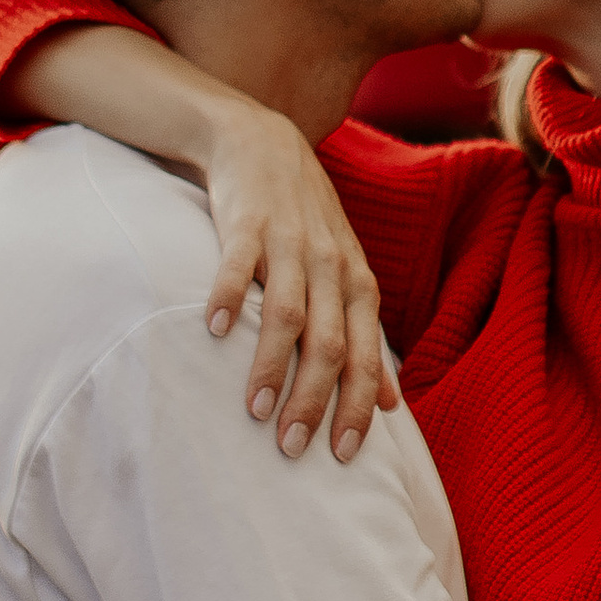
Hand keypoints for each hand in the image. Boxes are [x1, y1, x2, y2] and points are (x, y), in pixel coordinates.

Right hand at [198, 106, 398, 462]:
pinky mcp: (246, 223)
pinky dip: (227, 297)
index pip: (365, 357)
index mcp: (357, 284)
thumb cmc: (305, 223)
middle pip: (330, 344)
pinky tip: (212, 331)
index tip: (342, 457)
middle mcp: (329, 266)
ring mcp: (288, 243)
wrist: (262, 143)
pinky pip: (237, 264)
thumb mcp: (348, 275)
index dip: (355, 407)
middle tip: (292, 448)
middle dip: (313, 400)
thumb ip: (366, 338)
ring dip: (270, 365)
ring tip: (254, 410)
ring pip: (287, 313)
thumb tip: (388, 407)